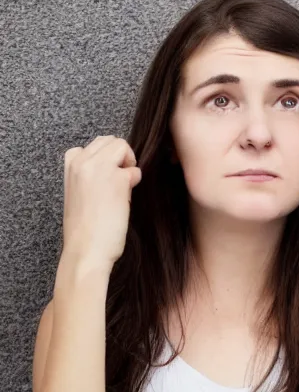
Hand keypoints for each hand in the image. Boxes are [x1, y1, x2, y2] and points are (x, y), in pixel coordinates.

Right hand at [62, 135, 141, 268]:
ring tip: (123, 188)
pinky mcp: (118, 179)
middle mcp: (82, 161)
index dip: (105, 159)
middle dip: (118, 156)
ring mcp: (99, 167)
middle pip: (108, 140)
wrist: (86, 251)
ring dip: (127, 163)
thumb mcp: (78, 195)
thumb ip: (89, 176)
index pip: (91, 146)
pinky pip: (134, 169)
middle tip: (119, 181)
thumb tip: (115, 168)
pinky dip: (135, 181)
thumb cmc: (84, 230)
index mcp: (70, 166)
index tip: (106, 178)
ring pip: (121, 145)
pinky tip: (125, 200)